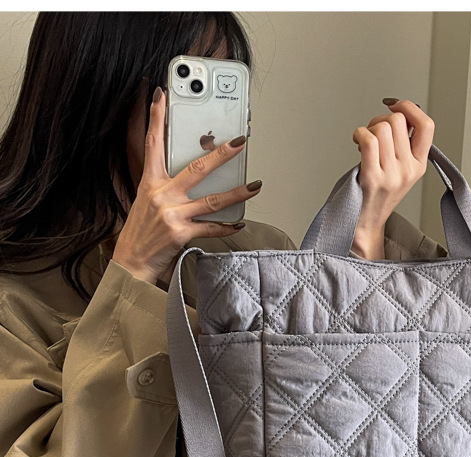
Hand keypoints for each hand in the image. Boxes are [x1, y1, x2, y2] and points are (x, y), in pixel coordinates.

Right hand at [112, 86, 262, 284]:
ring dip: (237, 193)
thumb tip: (190, 174)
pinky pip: (211, 228)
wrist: (131, 262)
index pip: (152, 144)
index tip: (161, 96)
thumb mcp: (145, 201)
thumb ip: (165, 186)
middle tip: (239, 143)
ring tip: (255, 186)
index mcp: (150, 183)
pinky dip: (228, 226)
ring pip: (212, 200)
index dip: (155, 118)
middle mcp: (161, 195)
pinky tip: (239, 222)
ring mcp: (172, 215)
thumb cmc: (141, 232)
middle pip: (196, 169)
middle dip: (221, 154)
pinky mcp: (181, 234)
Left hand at [351, 98, 434, 258]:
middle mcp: (409, 170)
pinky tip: (357, 141)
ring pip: (383, 127)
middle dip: (381, 119)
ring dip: (369, 127)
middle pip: (398, 121)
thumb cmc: (377, 194)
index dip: (410, 107)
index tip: (397, 104)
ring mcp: (392, 174)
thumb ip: (404, 144)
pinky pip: (369, 140)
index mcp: (419, 165)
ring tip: (364, 141)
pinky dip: (360, 133)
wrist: (365, 223)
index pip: (427, 126)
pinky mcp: (373, 178)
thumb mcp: (400, 170)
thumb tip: (401, 111)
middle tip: (373, 132)